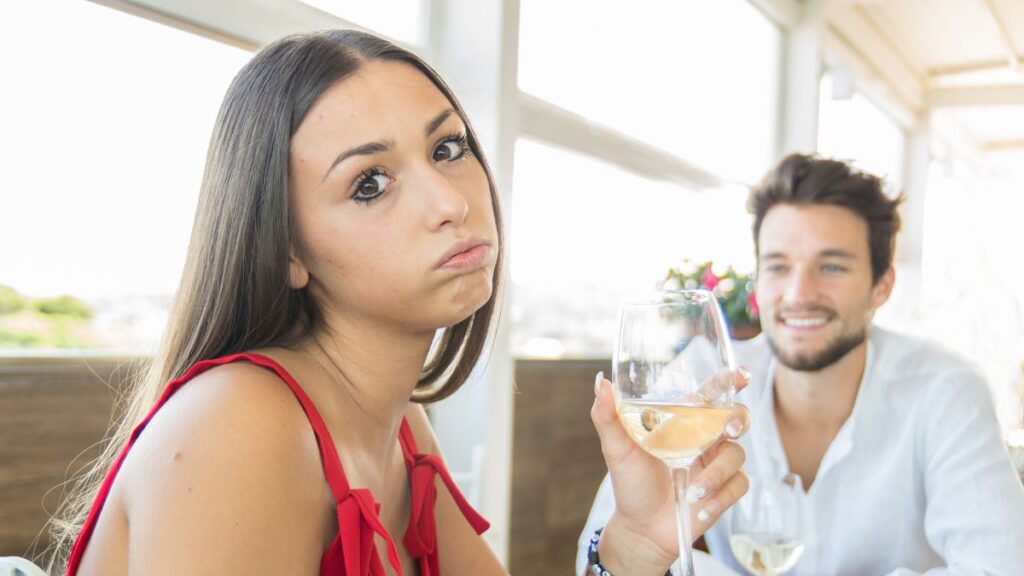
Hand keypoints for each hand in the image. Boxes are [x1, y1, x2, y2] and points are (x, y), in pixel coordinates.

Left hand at [590, 368, 750, 575]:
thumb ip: (608, 416)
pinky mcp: (724, 490)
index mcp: (682, 422)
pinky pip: (739, 484)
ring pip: (737, 454)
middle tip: (727, 429)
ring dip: (717, 473)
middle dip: (738, 419)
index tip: (739, 375)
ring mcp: (715, 464)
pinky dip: (721, 497)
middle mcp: (703, 438)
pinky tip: (700, 509)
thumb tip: (600, 381)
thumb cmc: (630, 484)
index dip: (728, 381)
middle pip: (737, 416)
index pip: (710, 394)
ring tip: (692, 491)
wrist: (640, 529)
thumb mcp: (616, 449)